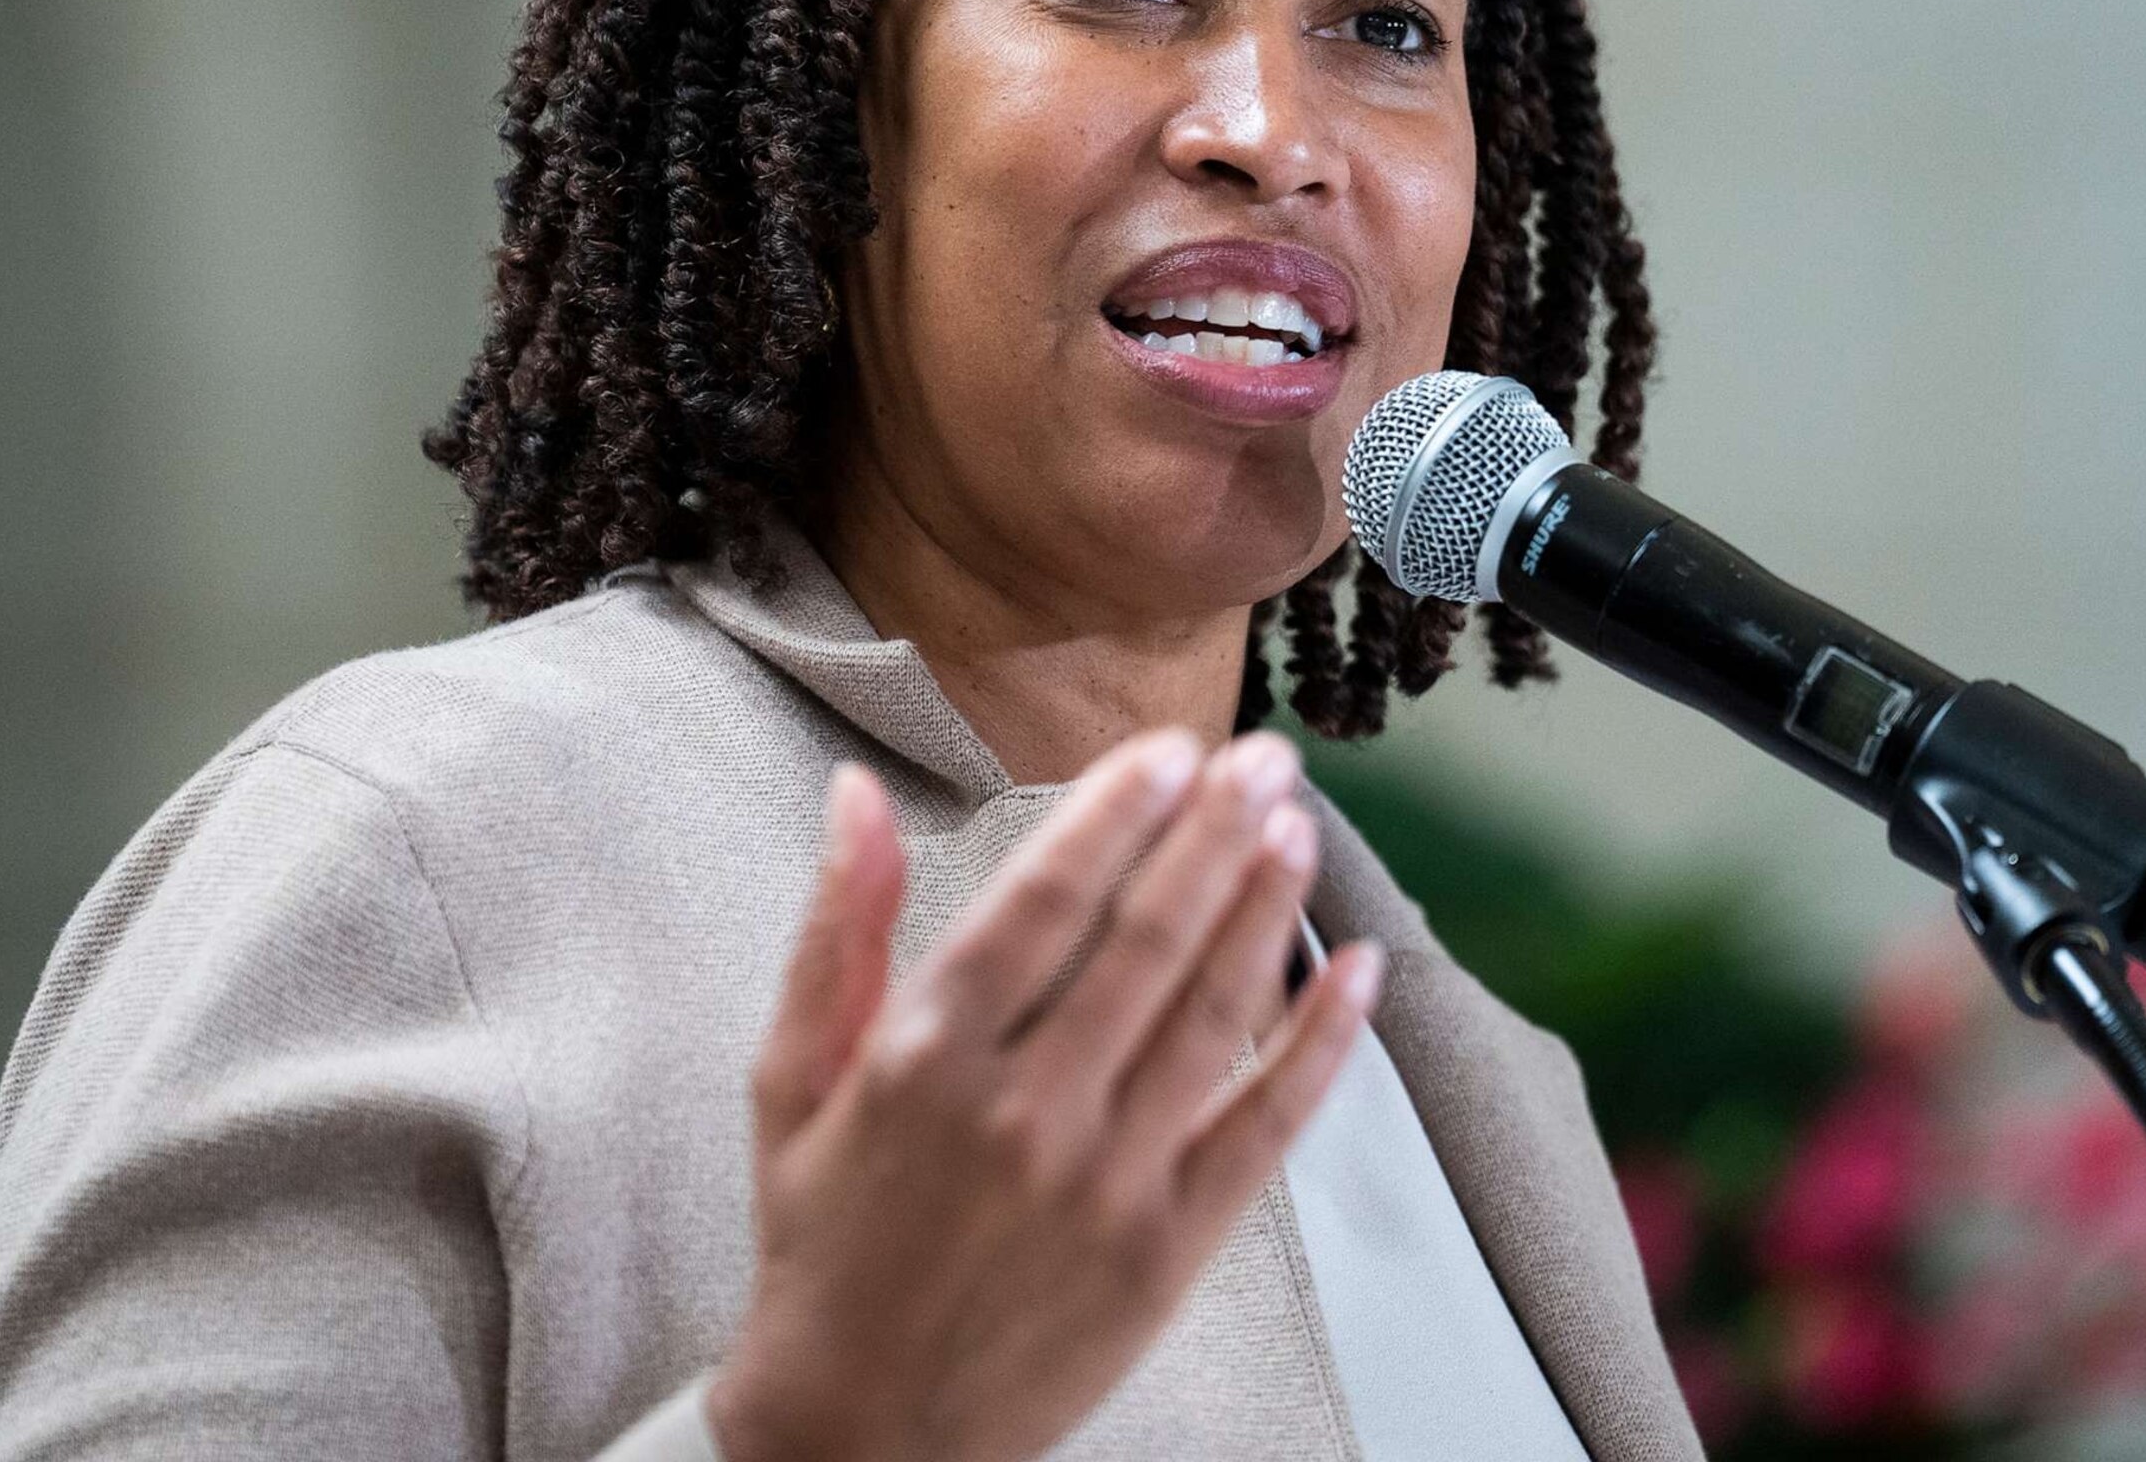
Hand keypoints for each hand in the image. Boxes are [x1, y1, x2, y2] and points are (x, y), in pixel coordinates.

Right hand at [704, 728, 1383, 1461]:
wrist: (857, 1437)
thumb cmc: (821, 1247)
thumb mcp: (789, 1079)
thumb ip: (835, 929)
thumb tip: (854, 795)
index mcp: (924, 1057)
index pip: (1045, 900)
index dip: (1119, 811)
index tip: (1169, 751)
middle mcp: (1022, 1111)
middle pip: (1145, 939)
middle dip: (1216, 832)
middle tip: (1265, 757)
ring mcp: (1104, 1183)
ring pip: (1209, 1015)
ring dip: (1266, 910)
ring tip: (1300, 829)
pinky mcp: (1165, 1250)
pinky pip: (1262, 1128)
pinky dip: (1318, 1046)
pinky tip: (1356, 973)